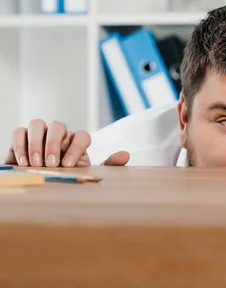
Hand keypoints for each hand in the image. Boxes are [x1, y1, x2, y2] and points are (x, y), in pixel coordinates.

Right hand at [5, 119, 129, 166]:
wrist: (43, 180)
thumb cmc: (67, 176)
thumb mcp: (86, 174)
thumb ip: (107, 166)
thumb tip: (125, 155)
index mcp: (77, 141)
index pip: (81, 136)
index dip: (76, 148)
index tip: (69, 165)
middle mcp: (60, 133)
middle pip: (58, 126)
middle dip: (54, 144)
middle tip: (50, 164)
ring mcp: (40, 133)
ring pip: (38, 124)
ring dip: (36, 143)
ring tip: (36, 163)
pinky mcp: (22, 136)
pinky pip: (19, 131)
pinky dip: (20, 145)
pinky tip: (22, 162)